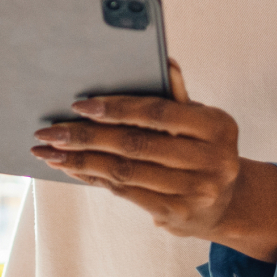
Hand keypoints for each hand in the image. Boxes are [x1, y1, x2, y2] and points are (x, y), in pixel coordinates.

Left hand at [30, 60, 276, 262]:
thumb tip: (166, 61)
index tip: (79, 105)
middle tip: (49, 131)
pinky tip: (71, 168)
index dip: (117, 108)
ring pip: (125, 172)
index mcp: (217, 126)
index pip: (157, 113)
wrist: (227, 203)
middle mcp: (211, 162)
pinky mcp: (177, 215)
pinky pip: (126, 193)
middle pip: (135, 145)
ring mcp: (195, 192)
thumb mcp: (201, 119)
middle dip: (85, 137)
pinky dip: (94, 178)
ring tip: (49, 151)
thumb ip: (179, 95)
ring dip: (81, 161)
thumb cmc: (204, 146)